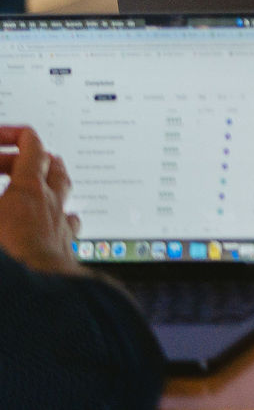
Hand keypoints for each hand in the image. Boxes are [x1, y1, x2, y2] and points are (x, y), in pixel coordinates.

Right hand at [0, 126, 84, 274]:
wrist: (35, 296)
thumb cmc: (7, 256)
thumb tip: (0, 202)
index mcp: (28, 189)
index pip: (32, 146)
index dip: (17, 135)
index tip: (3, 136)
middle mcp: (51, 203)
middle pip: (52, 166)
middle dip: (30, 159)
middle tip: (8, 163)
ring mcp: (60, 225)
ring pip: (64, 194)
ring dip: (49, 185)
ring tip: (36, 186)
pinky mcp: (64, 250)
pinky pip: (68, 225)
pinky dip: (58, 218)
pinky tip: (55, 224)